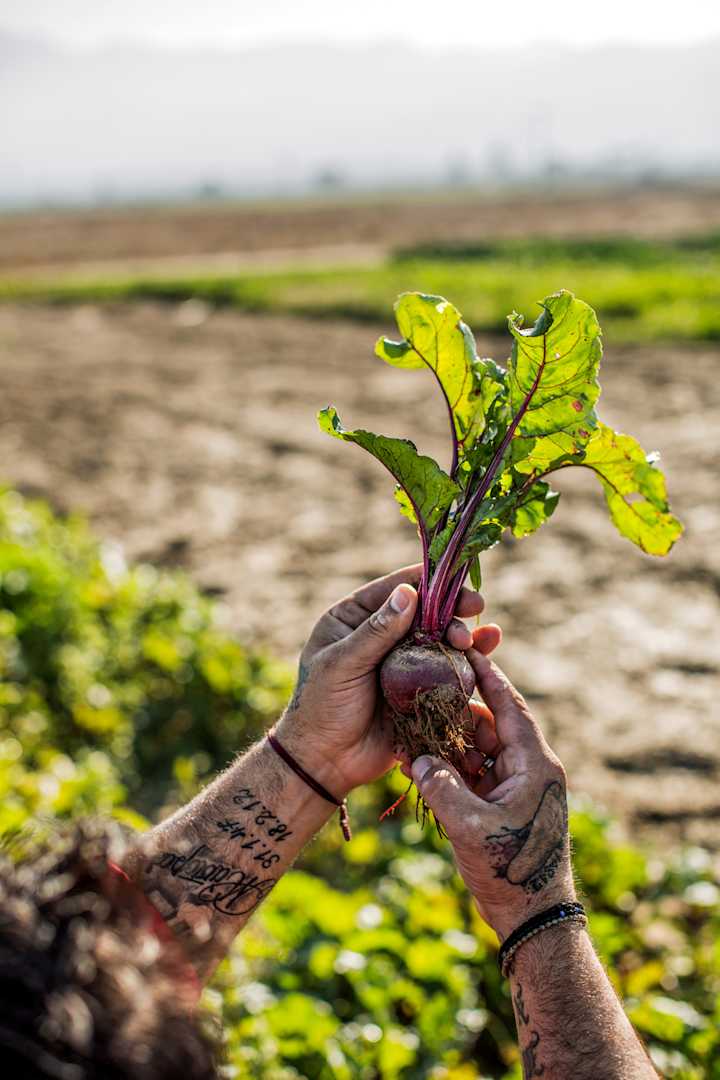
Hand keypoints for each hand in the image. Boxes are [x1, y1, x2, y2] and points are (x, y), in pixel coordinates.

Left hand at [274, 565, 500, 794]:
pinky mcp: (420, 689)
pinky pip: (447, 670)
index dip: (429, 583)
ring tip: (482, 638)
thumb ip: (375, 631)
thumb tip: (408, 593)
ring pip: (440, 639)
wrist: (326, 762)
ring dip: (463, 635)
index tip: (458, 583)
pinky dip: (468, 661)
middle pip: (425, 611)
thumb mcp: (342, 665)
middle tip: (475, 609)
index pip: (396, 590)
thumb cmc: (321, 708)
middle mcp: (381, 635)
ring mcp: (403, 662)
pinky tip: (487, 653)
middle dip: (452, 609)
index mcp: (354, 618)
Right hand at [408, 640, 574, 939]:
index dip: (488, 677)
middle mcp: (530, 768)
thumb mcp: (470, 826)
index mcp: (534, 764)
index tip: (467, 649)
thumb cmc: (509, 871)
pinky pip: (477, 774)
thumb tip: (417, 759)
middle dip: (457, 712)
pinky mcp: (505, 805)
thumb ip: (441, 786)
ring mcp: (518, 787)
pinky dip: (454, 768)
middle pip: (491, 725)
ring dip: (452, 743)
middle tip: (425, 691)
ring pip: (482, 750)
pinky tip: (424, 765)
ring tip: (418, 730)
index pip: (510, 706)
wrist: (532, 917)